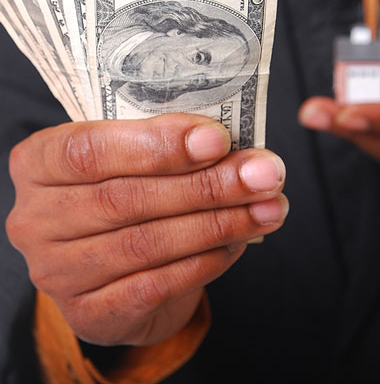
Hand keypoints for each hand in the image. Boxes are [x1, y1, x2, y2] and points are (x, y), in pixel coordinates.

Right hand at [6, 114, 287, 345]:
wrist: (117, 264)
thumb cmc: (132, 191)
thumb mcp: (143, 158)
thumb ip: (178, 148)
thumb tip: (248, 157)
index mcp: (41, 162)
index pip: (89, 149)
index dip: (158, 144)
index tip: (217, 139)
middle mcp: (37, 218)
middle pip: (126, 199)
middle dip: (207, 185)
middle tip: (264, 174)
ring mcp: (58, 271)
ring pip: (146, 243)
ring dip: (219, 223)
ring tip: (269, 207)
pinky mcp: (90, 312)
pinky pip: (156, 285)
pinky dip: (205, 260)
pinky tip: (238, 242)